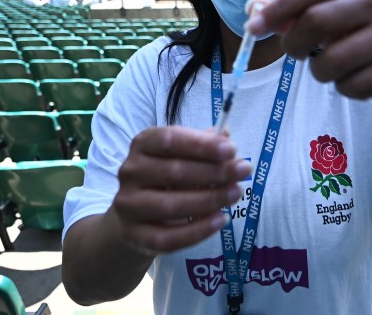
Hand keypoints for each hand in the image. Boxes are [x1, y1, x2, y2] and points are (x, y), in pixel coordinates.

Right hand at [112, 126, 251, 255]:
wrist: (135, 216)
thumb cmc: (165, 178)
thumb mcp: (181, 155)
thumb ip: (202, 145)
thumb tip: (226, 135)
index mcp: (142, 144)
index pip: (169, 140)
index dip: (201, 145)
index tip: (232, 150)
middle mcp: (130, 172)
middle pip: (174, 172)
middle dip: (215, 172)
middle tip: (243, 172)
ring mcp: (128, 205)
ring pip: (171, 206)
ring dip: (209, 200)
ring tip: (235, 194)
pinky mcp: (134, 235)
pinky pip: (169, 237)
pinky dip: (198, 231)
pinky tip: (220, 219)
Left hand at [247, 0, 371, 98]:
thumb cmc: (358, 34)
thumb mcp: (332, 15)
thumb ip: (296, 13)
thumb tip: (255, 13)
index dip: (278, 9)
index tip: (253, 28)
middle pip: (317, 21)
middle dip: (294, 44)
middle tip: (293, 53)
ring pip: (333, 60)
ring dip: (320, 72)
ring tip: (330, 68)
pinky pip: (355, 85)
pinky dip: (345, 88)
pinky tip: (356, 79)